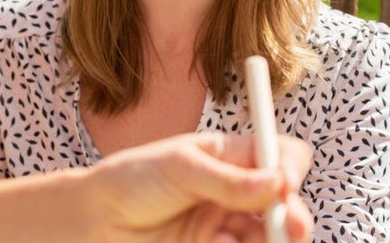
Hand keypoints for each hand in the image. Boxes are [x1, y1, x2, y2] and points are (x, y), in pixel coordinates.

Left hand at [83, 132, 313, 242]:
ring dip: (269, 239)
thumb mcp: (180, 168)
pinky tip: (215, 242)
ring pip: (269, 235)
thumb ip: (228, 180)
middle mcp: (236, 191)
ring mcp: (227, 224)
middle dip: (293, 216)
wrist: (95, 221)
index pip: (280, 155)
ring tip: (234, 237)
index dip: (291, 167)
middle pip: (285, 203)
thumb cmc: (133, 180)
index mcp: (231, 157)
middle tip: (291, 228)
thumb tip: (278, 183)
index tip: (286, 182)